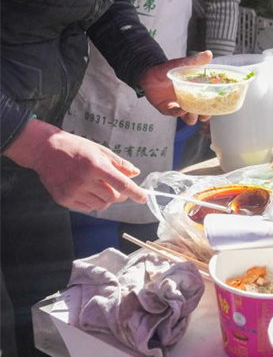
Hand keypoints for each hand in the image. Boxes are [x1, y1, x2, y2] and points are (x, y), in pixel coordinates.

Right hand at [4, 120, 147, 211]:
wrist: (44, 150)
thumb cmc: (75, 147)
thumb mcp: (100, 150)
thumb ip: (119, 164)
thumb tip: (135, 174)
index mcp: (96, 166)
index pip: (122, 184)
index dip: (136, 193)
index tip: (144, 198)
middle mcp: (84, 181)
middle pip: (113, 198)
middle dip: (119, 195)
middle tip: (115, 187)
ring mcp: (73, 192)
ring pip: (101, 206)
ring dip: (106, 199)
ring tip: (98, 187)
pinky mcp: (64, 199)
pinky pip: (87, 208)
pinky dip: (92, 203)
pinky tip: (87, 191)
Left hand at [140, 50, 212, 124]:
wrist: (149, 72)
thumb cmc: (168, 69)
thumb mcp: (183, 64)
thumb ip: (195, 61)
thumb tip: (209, 53)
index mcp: (196, 92)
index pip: (209, 102)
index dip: (213, 107)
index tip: (217, 107)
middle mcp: (189, 101)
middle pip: (201, 114)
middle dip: (204, 116)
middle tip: (204, 114)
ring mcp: (179, 106)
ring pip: (190, 118)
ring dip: (192, 117)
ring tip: (192, 112)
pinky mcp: (168, 109)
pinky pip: (175, 114)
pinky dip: (178, 113)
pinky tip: (180, 109)